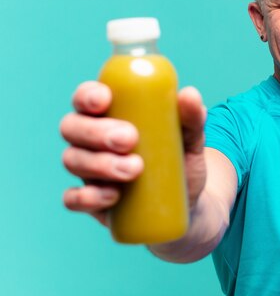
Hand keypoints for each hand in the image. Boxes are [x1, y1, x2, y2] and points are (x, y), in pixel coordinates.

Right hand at [60, 81, 207, 225]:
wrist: (187, 201)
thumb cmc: (181, 159)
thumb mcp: (190, 138)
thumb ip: (191, 117)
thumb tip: (190, 94)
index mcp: (109, 114)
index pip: (86, 97)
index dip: (87, 95)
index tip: (105, 100)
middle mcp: (90, 139)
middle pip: (72, 127)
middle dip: (96, 132)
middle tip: (130, 139)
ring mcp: (87, 170)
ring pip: (73, 160)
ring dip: (100, 164)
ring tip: (135, 169)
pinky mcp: (89, 200)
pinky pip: (73, 199)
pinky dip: (87, 197)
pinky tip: (112, 195)